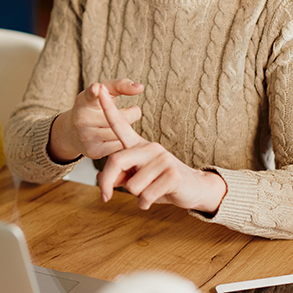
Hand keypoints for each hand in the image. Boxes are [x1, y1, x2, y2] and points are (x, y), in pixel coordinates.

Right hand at [48, 78, 143, 161]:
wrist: (74, 133)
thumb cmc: (94, 107)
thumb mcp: (103, 93)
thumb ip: (120, 85)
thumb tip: (140, 87)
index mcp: (84, 102)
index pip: (89, 96)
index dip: (93, 92)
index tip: (96, 88)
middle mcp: (82, 119)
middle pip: (117, 118)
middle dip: (130, 114)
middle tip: (134, 110)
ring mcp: (87, 136)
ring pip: (119, 133)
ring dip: (127, 128)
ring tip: (125, 123)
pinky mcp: (94, 151)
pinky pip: (119, 146)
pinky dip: (123, 141)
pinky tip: (121, 136)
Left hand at [95, 84, 226, 213]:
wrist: (194, 190)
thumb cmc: (160, 184)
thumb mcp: (136, 179)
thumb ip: (119, 177)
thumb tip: (103, 183)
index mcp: (139, 145)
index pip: (120, 124)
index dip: (109, 108)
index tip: (98, 88)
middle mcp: (150, 147)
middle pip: (117, 161)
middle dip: (107, 182)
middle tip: (105, 197)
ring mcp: (162, 159)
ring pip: (131, 185)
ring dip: (136, 195)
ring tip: (150, 190)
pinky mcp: (172, 174)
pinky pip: (145, 196)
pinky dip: (145, 203)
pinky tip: (156, 198)